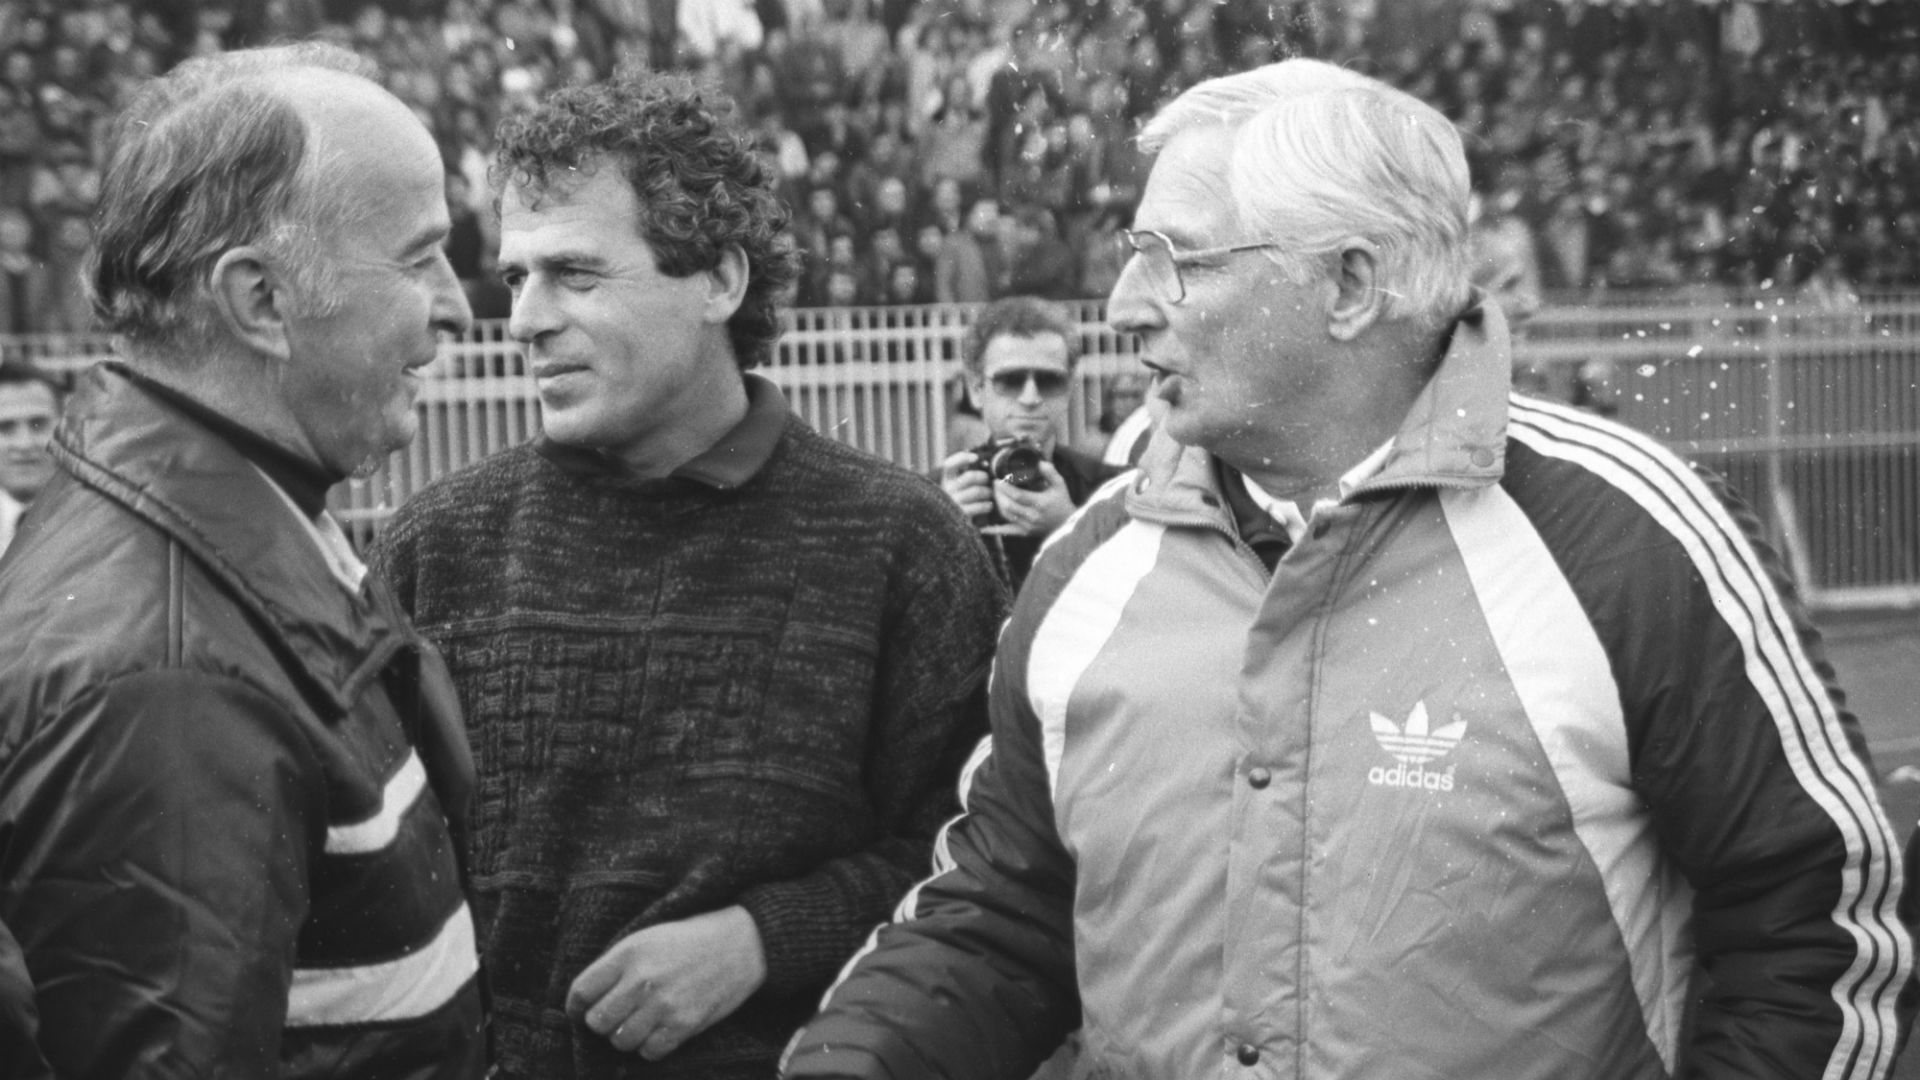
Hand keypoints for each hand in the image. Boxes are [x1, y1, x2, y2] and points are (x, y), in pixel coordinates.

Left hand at [567, 906, 766, 1060]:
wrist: (741, 944)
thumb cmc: (691, 939)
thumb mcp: (648, 937)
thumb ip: (618, 965)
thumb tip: (588, 998)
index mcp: (629, 953)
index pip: (581, 992)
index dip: (577, 1005)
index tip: (583, 1008)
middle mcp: (642, 980)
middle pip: (597, 1021)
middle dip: (603, 1022)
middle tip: (617, 1016)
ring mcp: (663, 1004)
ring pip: (621, 1041)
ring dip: (627, 1036)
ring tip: (641, 1022)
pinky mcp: (684, 1024)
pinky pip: (650, 1051)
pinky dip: (651, 1046)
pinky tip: (660, 1030)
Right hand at [939, 450, 993, 520]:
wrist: (952, 527)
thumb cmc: (961, 501)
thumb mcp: (959, 487)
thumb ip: (967, 474)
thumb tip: (983, 461)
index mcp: (946, 480)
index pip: (950, 464)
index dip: (962, 458)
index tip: (975, 457)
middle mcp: (947, 490)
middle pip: (970, 476)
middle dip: (983, 477)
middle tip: (988, 481)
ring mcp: (953, 502)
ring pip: (977, 491)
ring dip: (988, 492)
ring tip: (989, 495)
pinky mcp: (961, 514)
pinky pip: (979, 506)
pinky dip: (987, 505)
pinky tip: (989, 506)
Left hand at [982, 460, 1073, 537]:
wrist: (1066, 524)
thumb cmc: (1062, 502)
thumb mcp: (1060, 484)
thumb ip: (1050, 472)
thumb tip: (1039, 462)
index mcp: (1040, 503)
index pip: (1017, 495)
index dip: (1004, 488)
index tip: (996, 480)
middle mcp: (1032, 516)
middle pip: (1008, 505)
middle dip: (997, 494)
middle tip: (992, 484)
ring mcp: (1027, 526)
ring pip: (1005, 515)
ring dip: (996, 504)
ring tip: (992, 494)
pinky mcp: (1024, 533)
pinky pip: (1006, 531)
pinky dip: (994, 530)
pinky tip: (983, 527)